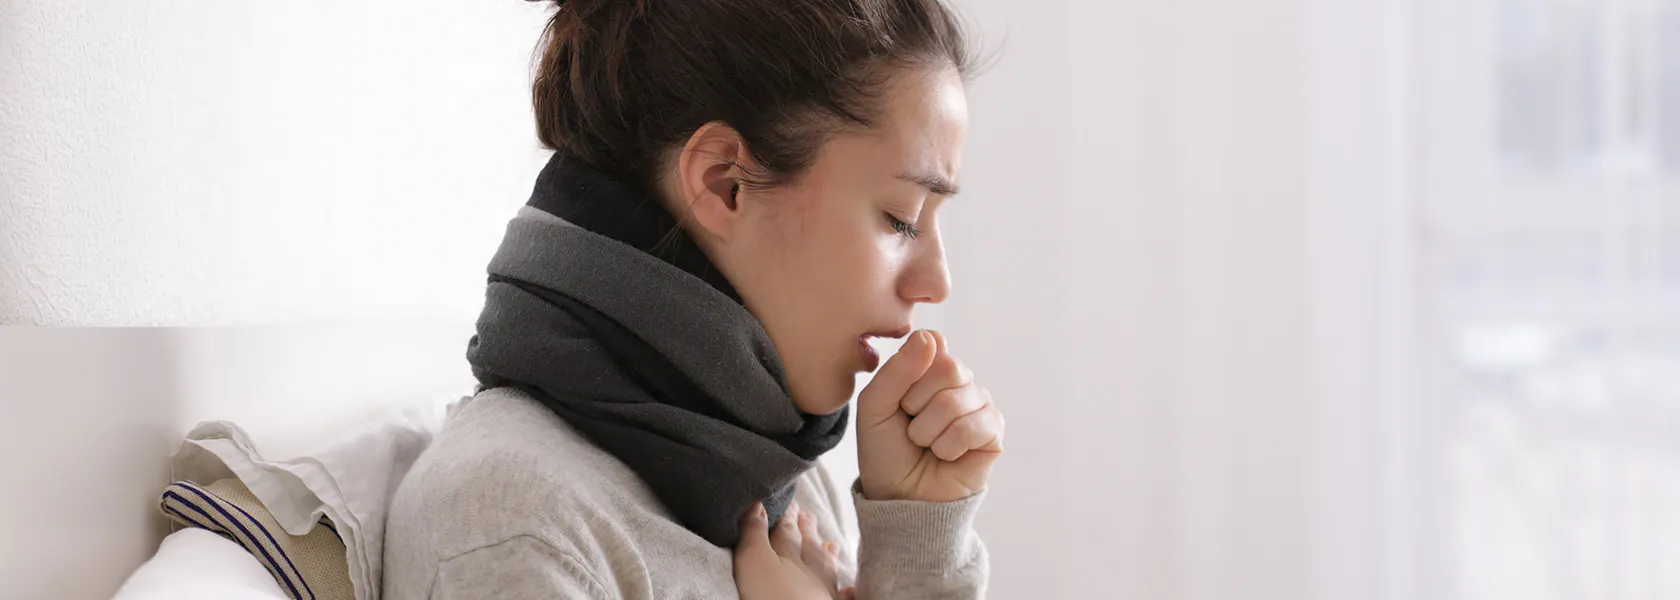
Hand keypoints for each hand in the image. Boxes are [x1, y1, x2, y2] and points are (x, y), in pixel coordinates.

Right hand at [733, 500, 855, 599]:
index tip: (789, 502)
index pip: (786, 532)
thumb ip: (754, 535)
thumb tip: (756, 504)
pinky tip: (850, 590)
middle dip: (806, 531)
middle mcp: (810, 573)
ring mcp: (823, 594)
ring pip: (826, 571)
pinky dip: (846, 594)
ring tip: (831, 545)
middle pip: (807, 547)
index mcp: (789, 557)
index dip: (786, 517)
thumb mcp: (754, 562)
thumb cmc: (772, 597)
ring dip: (827, 556)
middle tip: (808, 514)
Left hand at [856, 330, 1004, 501]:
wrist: (899, 497)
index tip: (898, 403)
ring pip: (957, 402)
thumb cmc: (885, 451)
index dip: (906, 378)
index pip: (930, 345)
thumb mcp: (875, 407)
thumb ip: (897, 370)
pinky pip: (975, 426)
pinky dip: (949, 447)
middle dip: (917, 406)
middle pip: (949, 368)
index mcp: (930, 367)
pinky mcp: (994, 433)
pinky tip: (946, 456)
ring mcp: (980, 405)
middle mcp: (959, 381)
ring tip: (926, 445)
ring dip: (929, 432)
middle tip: (911, 428)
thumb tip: (933, 335)